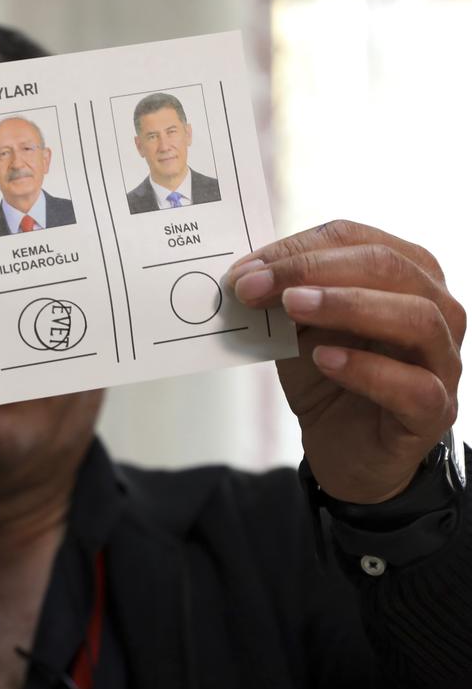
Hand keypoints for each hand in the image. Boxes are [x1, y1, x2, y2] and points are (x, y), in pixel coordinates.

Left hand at [226, 220, 465, 503]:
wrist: (342, 448)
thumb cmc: (326, 378)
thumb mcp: (297, 329)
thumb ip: (282, 299)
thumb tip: (246, 275)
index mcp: (405, 274)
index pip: (359, 240)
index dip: (300, 249)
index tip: (246, 269)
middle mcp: (435, 309)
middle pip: (388, 267)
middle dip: (312, 270)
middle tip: (256, 285)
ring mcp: (442, 361)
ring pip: (416, 317)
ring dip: (346, 305)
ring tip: (292, 307)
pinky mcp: (435, 411)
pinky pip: (415, 386)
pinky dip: (367, 369)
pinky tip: (324, 359)